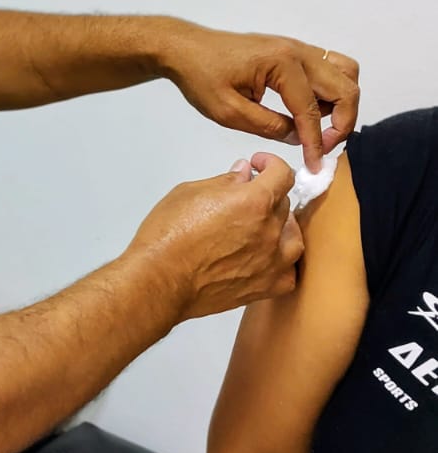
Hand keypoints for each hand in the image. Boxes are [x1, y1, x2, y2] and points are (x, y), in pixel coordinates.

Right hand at [126, 151, 302, 319]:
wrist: (159, 281)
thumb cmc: (167, 237)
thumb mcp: (190, 193)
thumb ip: (223, 182)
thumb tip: (242, 175)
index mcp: (254, 201)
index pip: (281, 174)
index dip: (271, 164)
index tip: (259, 166)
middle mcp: (269, 230)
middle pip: (284, 204)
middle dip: (267, 196)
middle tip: (246, 199)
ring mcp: (271, 262)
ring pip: (293, 238)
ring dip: (282, 228)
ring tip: (263, 227)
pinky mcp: (264, 287)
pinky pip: (288, 273)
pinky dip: (282, 263)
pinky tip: (266, 258)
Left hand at [159, 20, 359, 172]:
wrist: (186, 49)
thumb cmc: (201, 77)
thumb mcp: (229, 112)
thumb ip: (269, 127)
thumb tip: (299, 139)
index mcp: (282, 64)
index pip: (312, 110)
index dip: (316, 143)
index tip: (314, 165)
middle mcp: (298, 51)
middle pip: (346, 87)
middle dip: (342, 123)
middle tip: (323, 147)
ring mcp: (298, 48)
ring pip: (345, 73)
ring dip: (341, 104)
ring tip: (319, 128)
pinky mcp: (294, 51)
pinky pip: (330, 68)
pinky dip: (331, 91)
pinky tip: (309, 111)